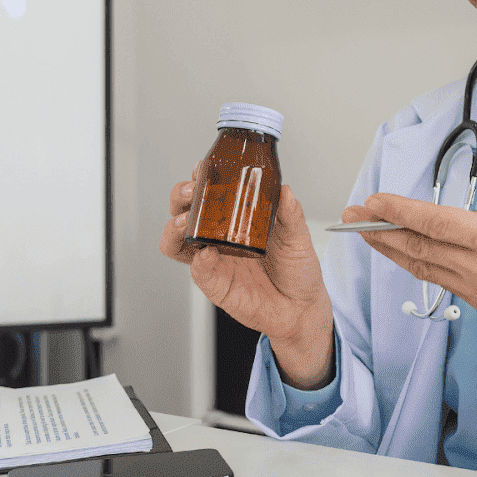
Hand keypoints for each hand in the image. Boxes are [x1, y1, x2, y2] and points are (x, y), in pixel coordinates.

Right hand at [161, 164, 334, 387]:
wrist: (301, 308)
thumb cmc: (296, 270)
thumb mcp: (298, 237)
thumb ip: (291, 214)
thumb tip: (285, 191)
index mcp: (236, 220)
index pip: (209, 194)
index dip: (201, 179)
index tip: (204, 168)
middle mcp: (219, 237)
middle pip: (184, 212)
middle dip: (180, 198)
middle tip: (192, 192)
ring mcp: (214, 260)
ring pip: (177, 241)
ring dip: (175, 228)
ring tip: (186, 222)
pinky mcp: (215, 285)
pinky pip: (197, 270)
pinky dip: (198, 261)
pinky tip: (207, 254)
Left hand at [348, 130, 476, 385]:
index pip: (436, 222)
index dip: (400, 211)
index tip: (375, 201)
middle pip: (417, 247)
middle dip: (380, 230)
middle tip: (352, 217)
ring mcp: (476, 291)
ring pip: (422, 268)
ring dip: (391, 250)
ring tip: (367, 235)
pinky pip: (438, 282)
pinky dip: (415, 266)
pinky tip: (404, 256)